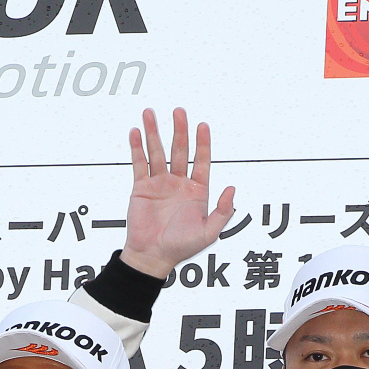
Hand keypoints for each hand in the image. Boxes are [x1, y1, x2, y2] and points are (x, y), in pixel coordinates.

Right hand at [120, 108, 235, 278]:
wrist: (152, 256)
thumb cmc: (180, 248)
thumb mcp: (209, 233)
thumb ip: (223, 211)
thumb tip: (232, 189)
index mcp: (197, 191)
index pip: (202, 161)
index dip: (203, 143)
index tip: (202, 126)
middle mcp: (178, 184)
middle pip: (180, 150)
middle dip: (179, 130)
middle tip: (179, 112)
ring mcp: (159, 184)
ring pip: (158, 152)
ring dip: (154, 133)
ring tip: (151, 114)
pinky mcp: (141, 187)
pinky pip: (139, 163)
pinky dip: (137, 147)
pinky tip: (137, 132)